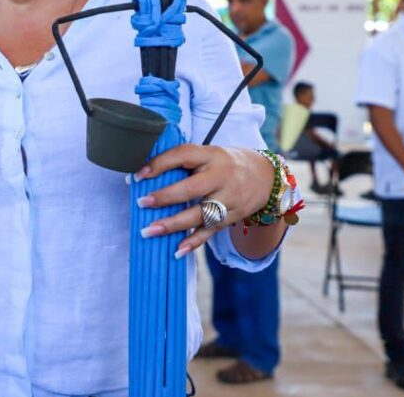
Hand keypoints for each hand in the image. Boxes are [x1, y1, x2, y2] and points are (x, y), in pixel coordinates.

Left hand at [133, 145, 273, 253]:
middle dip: (165, 197)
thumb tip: (147, 174)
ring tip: (149, 231)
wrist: (266, 176)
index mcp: (211, 155)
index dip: (159, 164)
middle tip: (141, 203)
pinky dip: (194, 242)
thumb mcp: (209, 154)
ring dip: (173, 224)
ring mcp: (229, 199)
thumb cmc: (226, 163)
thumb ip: (185, 162)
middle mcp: (221, 177)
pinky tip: (177, 250)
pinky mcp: (232, 217)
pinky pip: (211, 231)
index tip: (138, 175)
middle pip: (191, 189)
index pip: (183, 156)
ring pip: (200, 214)